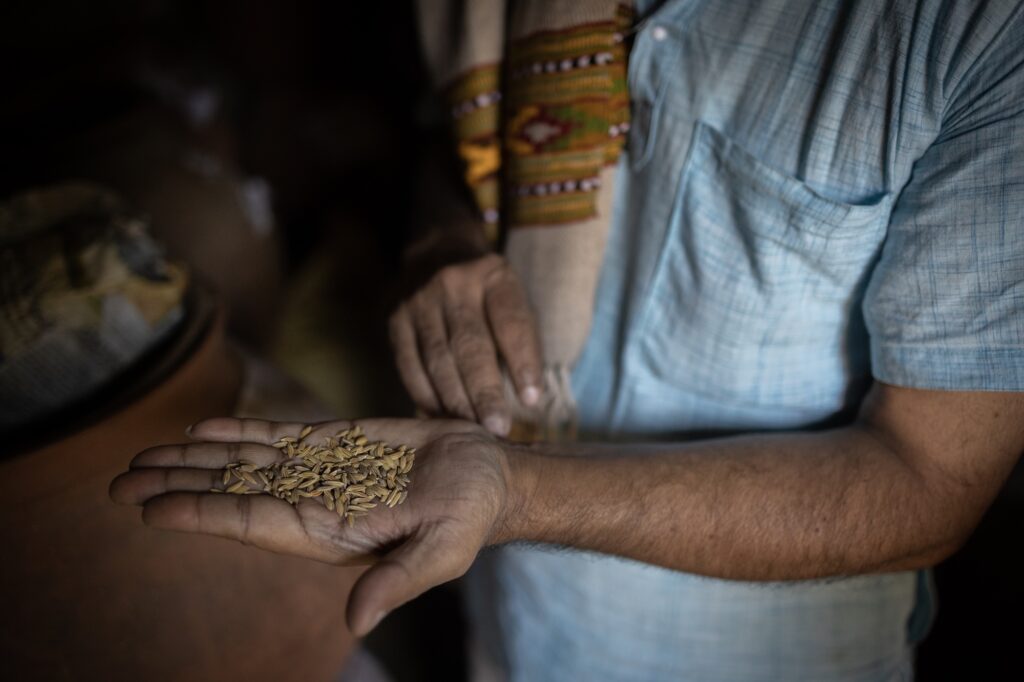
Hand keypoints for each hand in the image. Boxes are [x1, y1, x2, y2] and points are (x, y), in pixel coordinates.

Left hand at [109, 417, 516, 635]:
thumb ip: (398, 579)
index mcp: (329, 535)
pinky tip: (204, 429)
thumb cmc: (472, 518)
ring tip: (144, 453)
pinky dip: (239, 432)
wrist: (491, 477)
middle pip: (232, 492)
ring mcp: (321, 473)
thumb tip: (356, 621)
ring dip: (195, 458)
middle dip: (178, 486)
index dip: (200, 513)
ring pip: (246, 463)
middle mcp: (313, 505)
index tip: (149, 507)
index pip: (251, 523)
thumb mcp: (443, 551)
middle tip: (120, 480)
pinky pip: (277, 437)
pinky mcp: (336, 443)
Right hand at [389, 254, 542, 435]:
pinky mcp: (395, 320)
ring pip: (437, 360)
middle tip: (498, 429)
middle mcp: (453, 284)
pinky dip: (426, 396)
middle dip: (484, 392)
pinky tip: (441, 417)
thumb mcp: (513, 300)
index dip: (523, 363)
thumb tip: (528, 400)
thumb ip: (522, 341)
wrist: (436, 254)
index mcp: (493, 275)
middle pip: (470, 346)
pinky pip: (409, 366)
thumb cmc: (487, 292)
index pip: (511, 322)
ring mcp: (419, 301)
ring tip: (472, 430)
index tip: (532, 400)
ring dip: (456, 401)